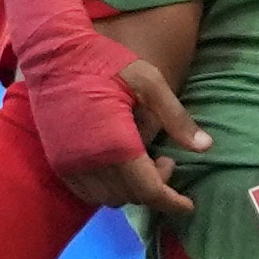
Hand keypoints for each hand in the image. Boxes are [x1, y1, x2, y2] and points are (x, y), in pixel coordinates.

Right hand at [51, 56, 211, 217]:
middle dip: (154, 188)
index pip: (149, 190)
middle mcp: (92, 163)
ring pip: (108, 199)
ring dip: (131, 190)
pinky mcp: (57, 161)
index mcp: (117, 145)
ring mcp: (70, 164)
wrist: (52, 53)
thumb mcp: (148, 81)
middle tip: (166, 161)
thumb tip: (206, 147)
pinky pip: (86, 193)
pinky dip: (107, 189)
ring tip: (143, 162)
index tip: (188, 204)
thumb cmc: (104, 62)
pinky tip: (117, 168)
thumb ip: (176, 117)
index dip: (172, 201)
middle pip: (130, 196)